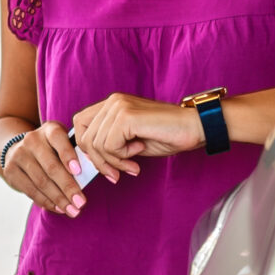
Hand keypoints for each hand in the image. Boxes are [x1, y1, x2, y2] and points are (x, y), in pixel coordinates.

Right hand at [0, 122, 86, 214]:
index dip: (68, 155)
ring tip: (72, 211)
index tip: (78, 171)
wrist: (20, 149)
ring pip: (41, 182)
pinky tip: (58, 208)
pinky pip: (31, 190)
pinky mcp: (10, 171)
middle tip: (81, 203)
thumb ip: (74, 154)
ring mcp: (19, 155)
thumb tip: (87, 176)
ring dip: (59, 199)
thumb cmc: (52, 149)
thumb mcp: (63, 143)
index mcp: (49, 130)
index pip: (58, 139)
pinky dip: (46, 202)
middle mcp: (32, 140)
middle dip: (68, 187)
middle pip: (51, 167)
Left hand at [70, 93, 204, 180]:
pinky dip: (122, 157)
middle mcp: (112, 102)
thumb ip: (108, 145)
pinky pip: (108, 146)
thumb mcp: (130, 142)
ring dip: (114, 162)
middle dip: (100, 162)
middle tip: (118, 173)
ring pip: (95, 145)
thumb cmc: (166, 136)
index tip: (103, 165)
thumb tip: (85, 161)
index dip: (86, 148)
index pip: (79, 124)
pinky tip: (139, 153)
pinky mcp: (126, 117)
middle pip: (84, 138)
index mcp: (111, 105)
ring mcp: (118, 106)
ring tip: (133, 163)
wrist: (195, 128)